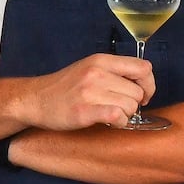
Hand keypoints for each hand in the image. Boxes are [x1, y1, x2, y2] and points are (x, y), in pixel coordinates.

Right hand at [23, 53, 155, 130]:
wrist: (35, 100)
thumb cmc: (64, 87)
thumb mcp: (89, 68)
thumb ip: (114, 71)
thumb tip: (144, 83)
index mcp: (100, 60)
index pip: (143, 68)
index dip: (148, 84)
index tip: (141, 94)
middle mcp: (96, 73)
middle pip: (138, 92)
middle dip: (133, 103)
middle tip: (118, 106)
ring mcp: (89, 92)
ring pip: (130, 106)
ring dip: (125, 115)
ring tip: (109, 113)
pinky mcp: (84, 111)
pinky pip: (117, 116)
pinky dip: (119, 122)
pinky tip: (109, 122)